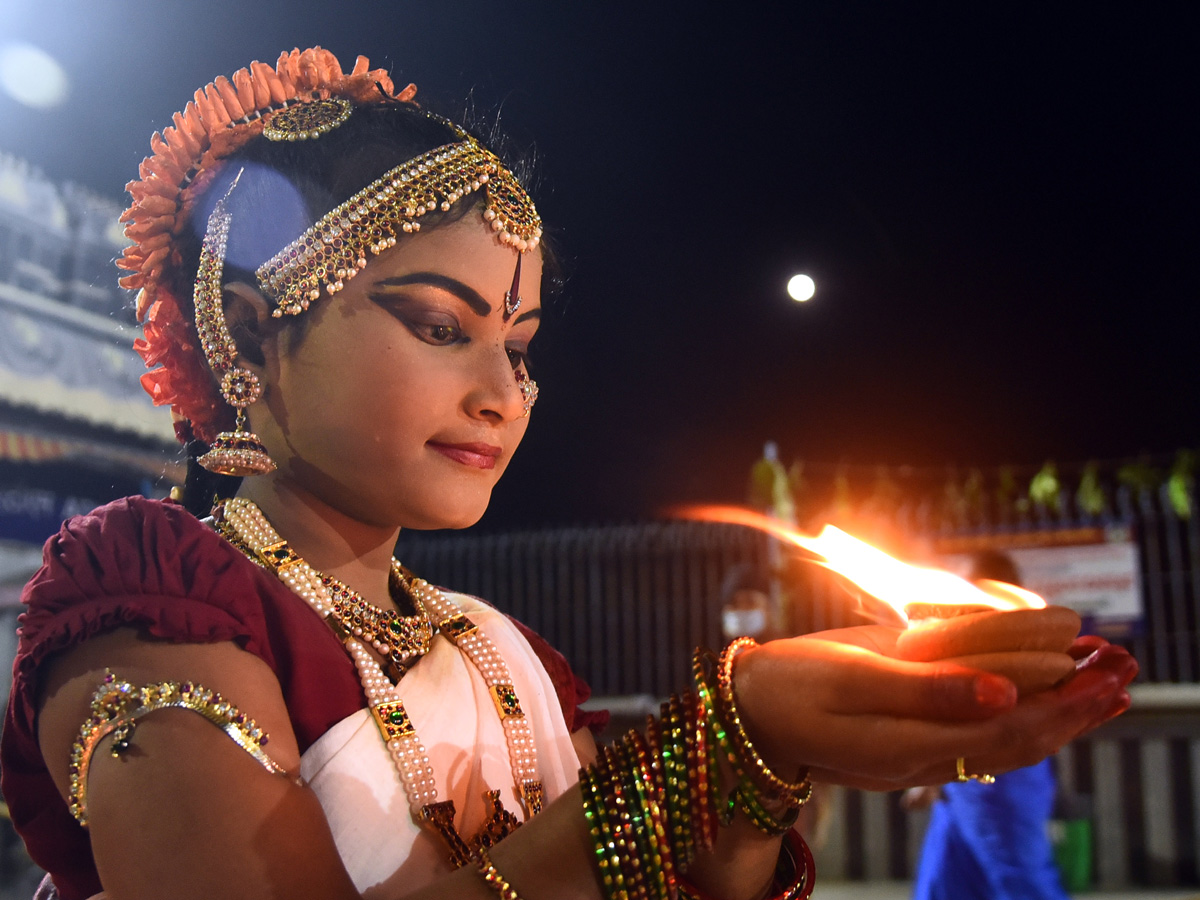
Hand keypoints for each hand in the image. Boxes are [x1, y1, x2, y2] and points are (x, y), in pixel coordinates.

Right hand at [732, 629, 1134, 791]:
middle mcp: (924, 754)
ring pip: (1004, 734)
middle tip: (1126, 668)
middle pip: (1020, 738)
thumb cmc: (787, 686)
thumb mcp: (849, 678)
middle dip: (1077, 706)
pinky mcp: (907, 730)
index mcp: (910, 745)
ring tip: (1101, 676)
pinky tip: (1034, 680)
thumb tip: (1003, 692)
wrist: (745, 712)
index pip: (1011, 732)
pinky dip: (1018, 701)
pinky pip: (977, 722)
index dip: (1065, 705)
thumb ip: (924, 687)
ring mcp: (917, 747)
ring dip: (1057, 706)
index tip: (1108, 676)